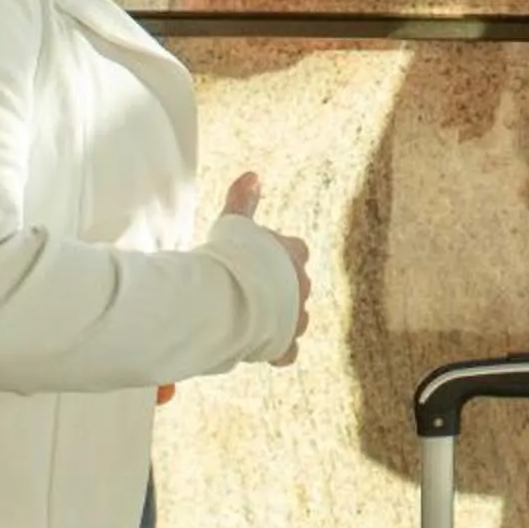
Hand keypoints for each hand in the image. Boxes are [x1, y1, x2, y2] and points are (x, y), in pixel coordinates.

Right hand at [222, 173, 311, 365]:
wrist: (227, 299)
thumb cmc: (229, 258)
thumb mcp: (234, 223)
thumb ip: (243, 201)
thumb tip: (253, 174)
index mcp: (293, 253)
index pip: (295, 252)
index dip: (275, 258)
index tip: (254, 262)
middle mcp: (301, 285)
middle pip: (295, 287)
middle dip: (277, 291)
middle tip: (246, 292)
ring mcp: (296, 317)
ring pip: (295, 320)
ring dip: (277, 320)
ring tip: (250, 321)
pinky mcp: (285, 345)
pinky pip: (287, 352)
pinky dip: (275, 352)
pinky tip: (259, 350)